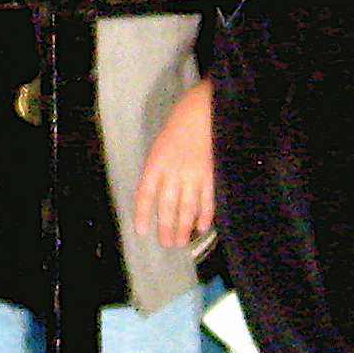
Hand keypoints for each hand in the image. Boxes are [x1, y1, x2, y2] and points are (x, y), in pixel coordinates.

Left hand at [131, 79, 214, 248]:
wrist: (205, 109)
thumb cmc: (180, 122)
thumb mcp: (160, 143)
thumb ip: (158, 167)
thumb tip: (157, 191)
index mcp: (156, 162)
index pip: (146, 194)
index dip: (142, 214)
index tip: (141, 231)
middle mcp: (173, 172)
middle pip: (168, 206)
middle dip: (166, 227)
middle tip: (166, 243)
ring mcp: (194, 175)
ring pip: (187, 208)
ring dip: (183, 227)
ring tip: (181, 242)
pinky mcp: (212, 175)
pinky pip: (207, 200)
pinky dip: (205, 215)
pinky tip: (201, 227)